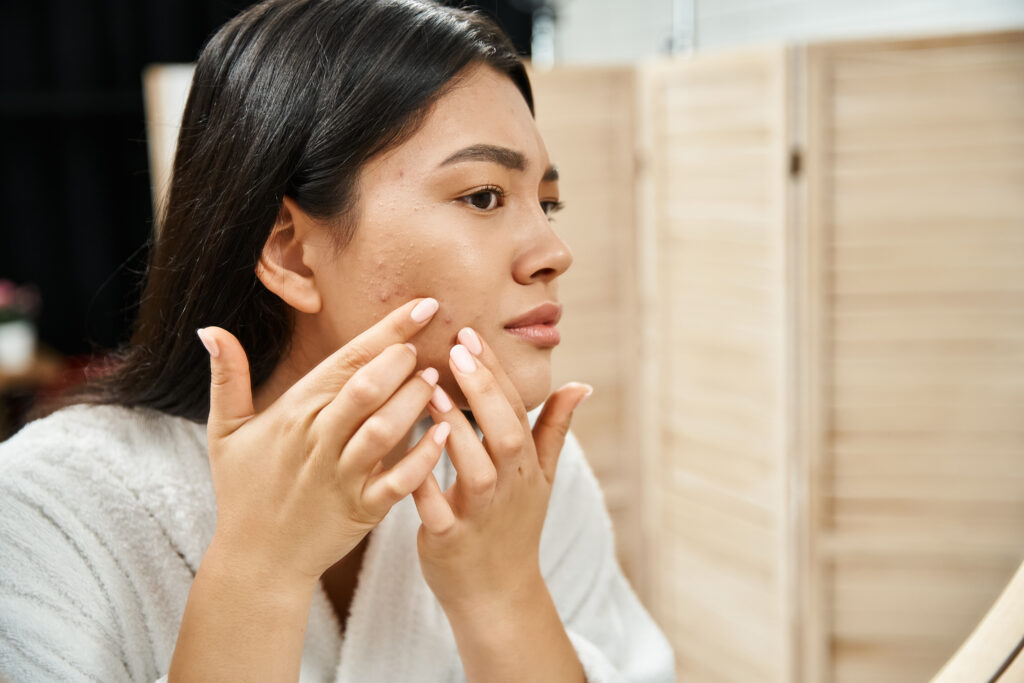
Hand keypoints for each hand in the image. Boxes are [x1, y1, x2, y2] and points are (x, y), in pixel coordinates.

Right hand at [197, 297, 450, 586]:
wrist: (257, 560)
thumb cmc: (244, 491)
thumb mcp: (225, 432)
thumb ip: (227, 378)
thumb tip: (209, 328)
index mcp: (294, 413)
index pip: (346, 360)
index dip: (387, 331)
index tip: (423, 306)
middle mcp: (319, 440)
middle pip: (366, 388)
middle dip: (401, 361)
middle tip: (428, 344)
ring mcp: (341, 477)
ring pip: (384, 430)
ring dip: (414, 401)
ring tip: (436, 380)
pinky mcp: (362, 510)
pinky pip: (398, 481)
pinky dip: (423, 457)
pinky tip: (442, 433)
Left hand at [411, 326, 590, 615]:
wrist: (497, 594)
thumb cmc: (515, 526)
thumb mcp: (542, 478)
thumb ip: (555, 428)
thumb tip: (581, 385)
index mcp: (526, 465)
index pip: (515, 408)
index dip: (495, 371)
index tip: (471, 334)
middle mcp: (509, 487)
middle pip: (505, 432)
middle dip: (482, 390)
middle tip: (456, 348)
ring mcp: (481, 515)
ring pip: (474, 469)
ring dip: (454, 429)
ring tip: (428, 389)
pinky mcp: (450, 541)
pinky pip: (436, 510)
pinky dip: (424, 483)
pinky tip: (406, 453)